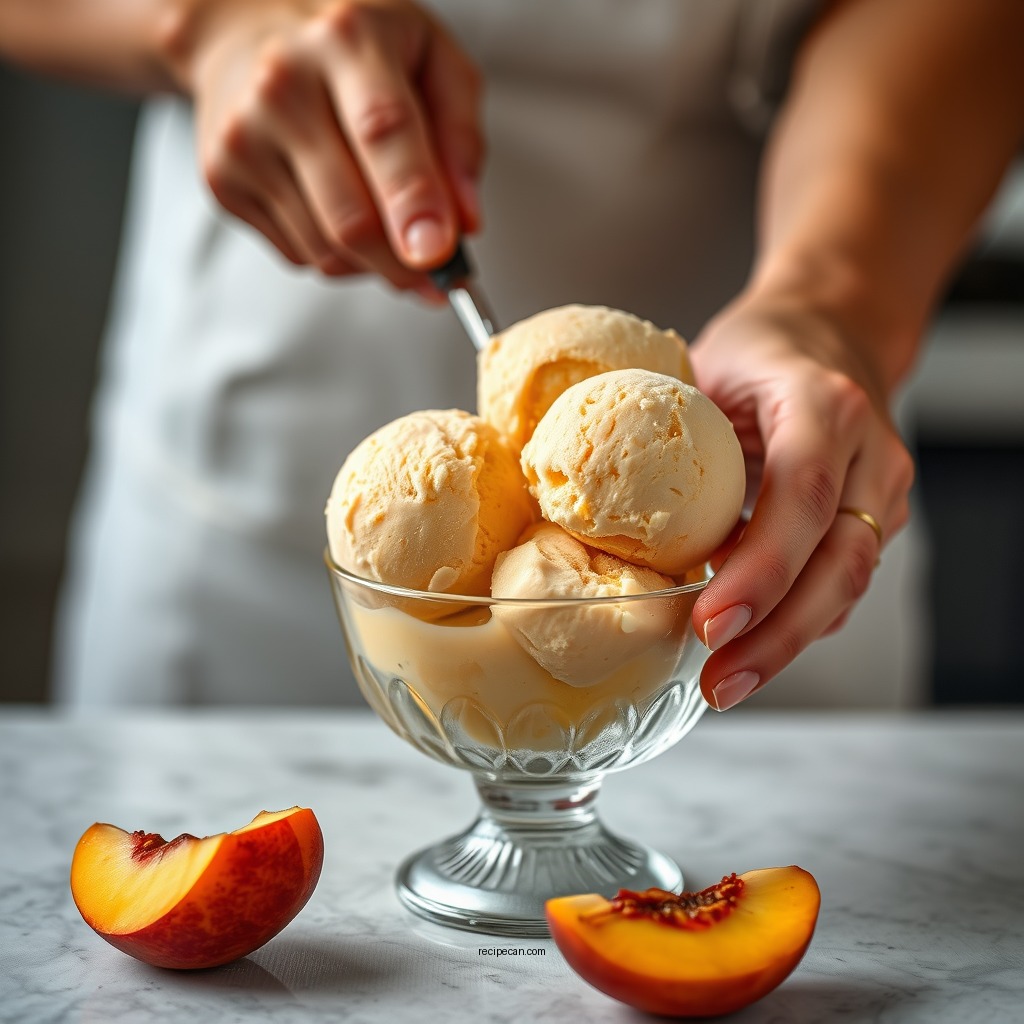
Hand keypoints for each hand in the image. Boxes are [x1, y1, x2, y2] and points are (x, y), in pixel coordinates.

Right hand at [170, 0, 482, 290]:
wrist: (244, 29)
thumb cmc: (350, 49)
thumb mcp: (430, 59)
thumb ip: (462, 136)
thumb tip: (466, 221)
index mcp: (347, 42)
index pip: (382, 130)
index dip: (414, 200)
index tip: (439, 252)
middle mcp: (284, 86)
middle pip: (351, 216)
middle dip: (404, 264)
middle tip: (436, 272)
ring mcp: (244, 137)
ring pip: (327, 251)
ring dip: (372, 262)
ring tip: (383, 220)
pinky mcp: (222, 181)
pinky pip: (299, 256)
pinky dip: (335, 255)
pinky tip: (336, 208)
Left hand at [689, 294, 914, 709]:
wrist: (828, 332)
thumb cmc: (759, 351)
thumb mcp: (705, 370)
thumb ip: (671, 437)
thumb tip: (592, 506)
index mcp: (824, 404)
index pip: (801, 496)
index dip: (760, 567)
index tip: (710, 622)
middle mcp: (869, 453)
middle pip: (839, 562)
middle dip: (776, 634)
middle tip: (719, 681)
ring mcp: (880, 490)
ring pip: (847, 585)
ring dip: (785, 643)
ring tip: (726, 684)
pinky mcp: (871, 520)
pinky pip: (838, 584)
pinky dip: (794, 622)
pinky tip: (751, 651)